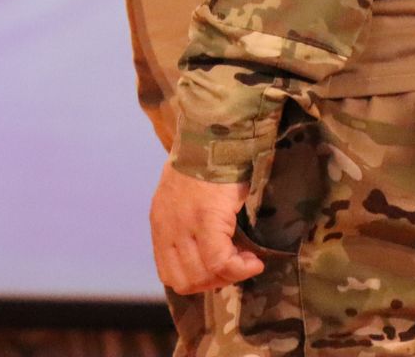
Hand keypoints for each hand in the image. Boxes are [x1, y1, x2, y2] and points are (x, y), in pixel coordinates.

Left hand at [149, 161, 263, 295]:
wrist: (216, 132)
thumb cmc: (208, 162)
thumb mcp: (185, 196)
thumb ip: (187, 224)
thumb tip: (209, 254)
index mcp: (160, 221)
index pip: (169, 274)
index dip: (197, 281)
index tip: (220, 271)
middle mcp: (167, 225)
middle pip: (186, 280)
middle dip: (214, 281)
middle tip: (235, 266)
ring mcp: (184, 223)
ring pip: (203, 274)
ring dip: (229, 275)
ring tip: (246, 259)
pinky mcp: (206, 217)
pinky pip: (220, 261)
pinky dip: (239, 268)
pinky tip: (253, 261)